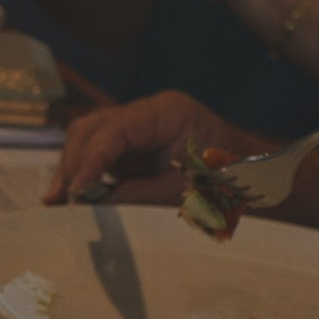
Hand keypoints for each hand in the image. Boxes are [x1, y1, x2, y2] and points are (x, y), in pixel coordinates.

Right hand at [47, 90, 267, 204]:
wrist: (261, 184)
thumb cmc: (232, 184)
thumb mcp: (183, 193)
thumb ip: (135, 195)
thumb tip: (89, 206)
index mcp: (166, 112)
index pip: (113, 130)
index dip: (87, 161)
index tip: (73, 193)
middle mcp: (147, 113)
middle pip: (92, 128)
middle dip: (72, 163)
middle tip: (56, 200)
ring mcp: (140, 128)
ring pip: (90, 140)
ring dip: (74, 169)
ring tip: (58, 202)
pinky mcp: (136, 147)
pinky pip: (102, 156)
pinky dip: (88, 176)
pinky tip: (76, 198)